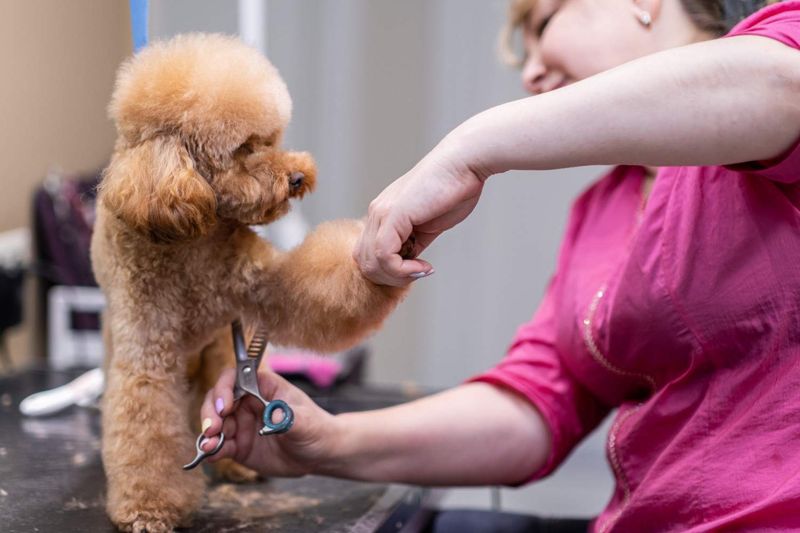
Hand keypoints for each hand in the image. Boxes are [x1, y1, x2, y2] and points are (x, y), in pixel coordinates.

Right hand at [199, 368, 337, 477]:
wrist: (319, 455)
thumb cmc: (315, 429)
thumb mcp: (305, 422)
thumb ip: (288, 418)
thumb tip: (272, 415)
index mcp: (263, 387)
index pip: (236, 377)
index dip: (224, 388)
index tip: (224, 406)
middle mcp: (247, 402)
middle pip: (218, 399)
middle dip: (211, 412)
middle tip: (212, 429)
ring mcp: (241, 424)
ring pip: (215, 423)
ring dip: (208, 433)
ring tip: (209, 445)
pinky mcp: (239, 445)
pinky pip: (220, 446)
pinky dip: (213, 450)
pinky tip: (211, 456)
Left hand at [355, 139, 486, 286]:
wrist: (463, 164)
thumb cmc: (453, 190)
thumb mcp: (428, 225)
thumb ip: (414, 243)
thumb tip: (408, 263)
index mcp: (383, 214)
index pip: (368, 255)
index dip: (389, 272)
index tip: (418, 270)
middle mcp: (377, 213)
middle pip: (365, 262)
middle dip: (391, 278)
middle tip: (417, 273)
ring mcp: (382, 213)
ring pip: (371, 263)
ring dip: (398, 276)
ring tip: (421, 269)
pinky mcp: (392, 215)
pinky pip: (384, 256)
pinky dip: (402, 270)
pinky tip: (422, 266)